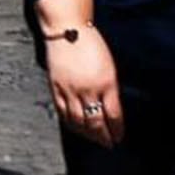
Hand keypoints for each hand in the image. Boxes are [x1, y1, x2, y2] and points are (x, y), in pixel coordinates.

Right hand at [45, 28, 124, 147]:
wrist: (67, 30)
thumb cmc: (90, 44)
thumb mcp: (109, 67)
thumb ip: (110, 89)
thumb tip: (111, 109)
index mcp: (106, 83)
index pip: (113, 115)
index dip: (117, 130)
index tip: (119, 137)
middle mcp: (88, 90)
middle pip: (95, 122)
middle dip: (103, 136)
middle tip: (107, 144)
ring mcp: (70, 90)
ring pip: (78, 120)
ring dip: (87, 133)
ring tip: (92, 138)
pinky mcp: (56, 87)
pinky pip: (62, 111)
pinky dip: (69, 123)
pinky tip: (74, 126)